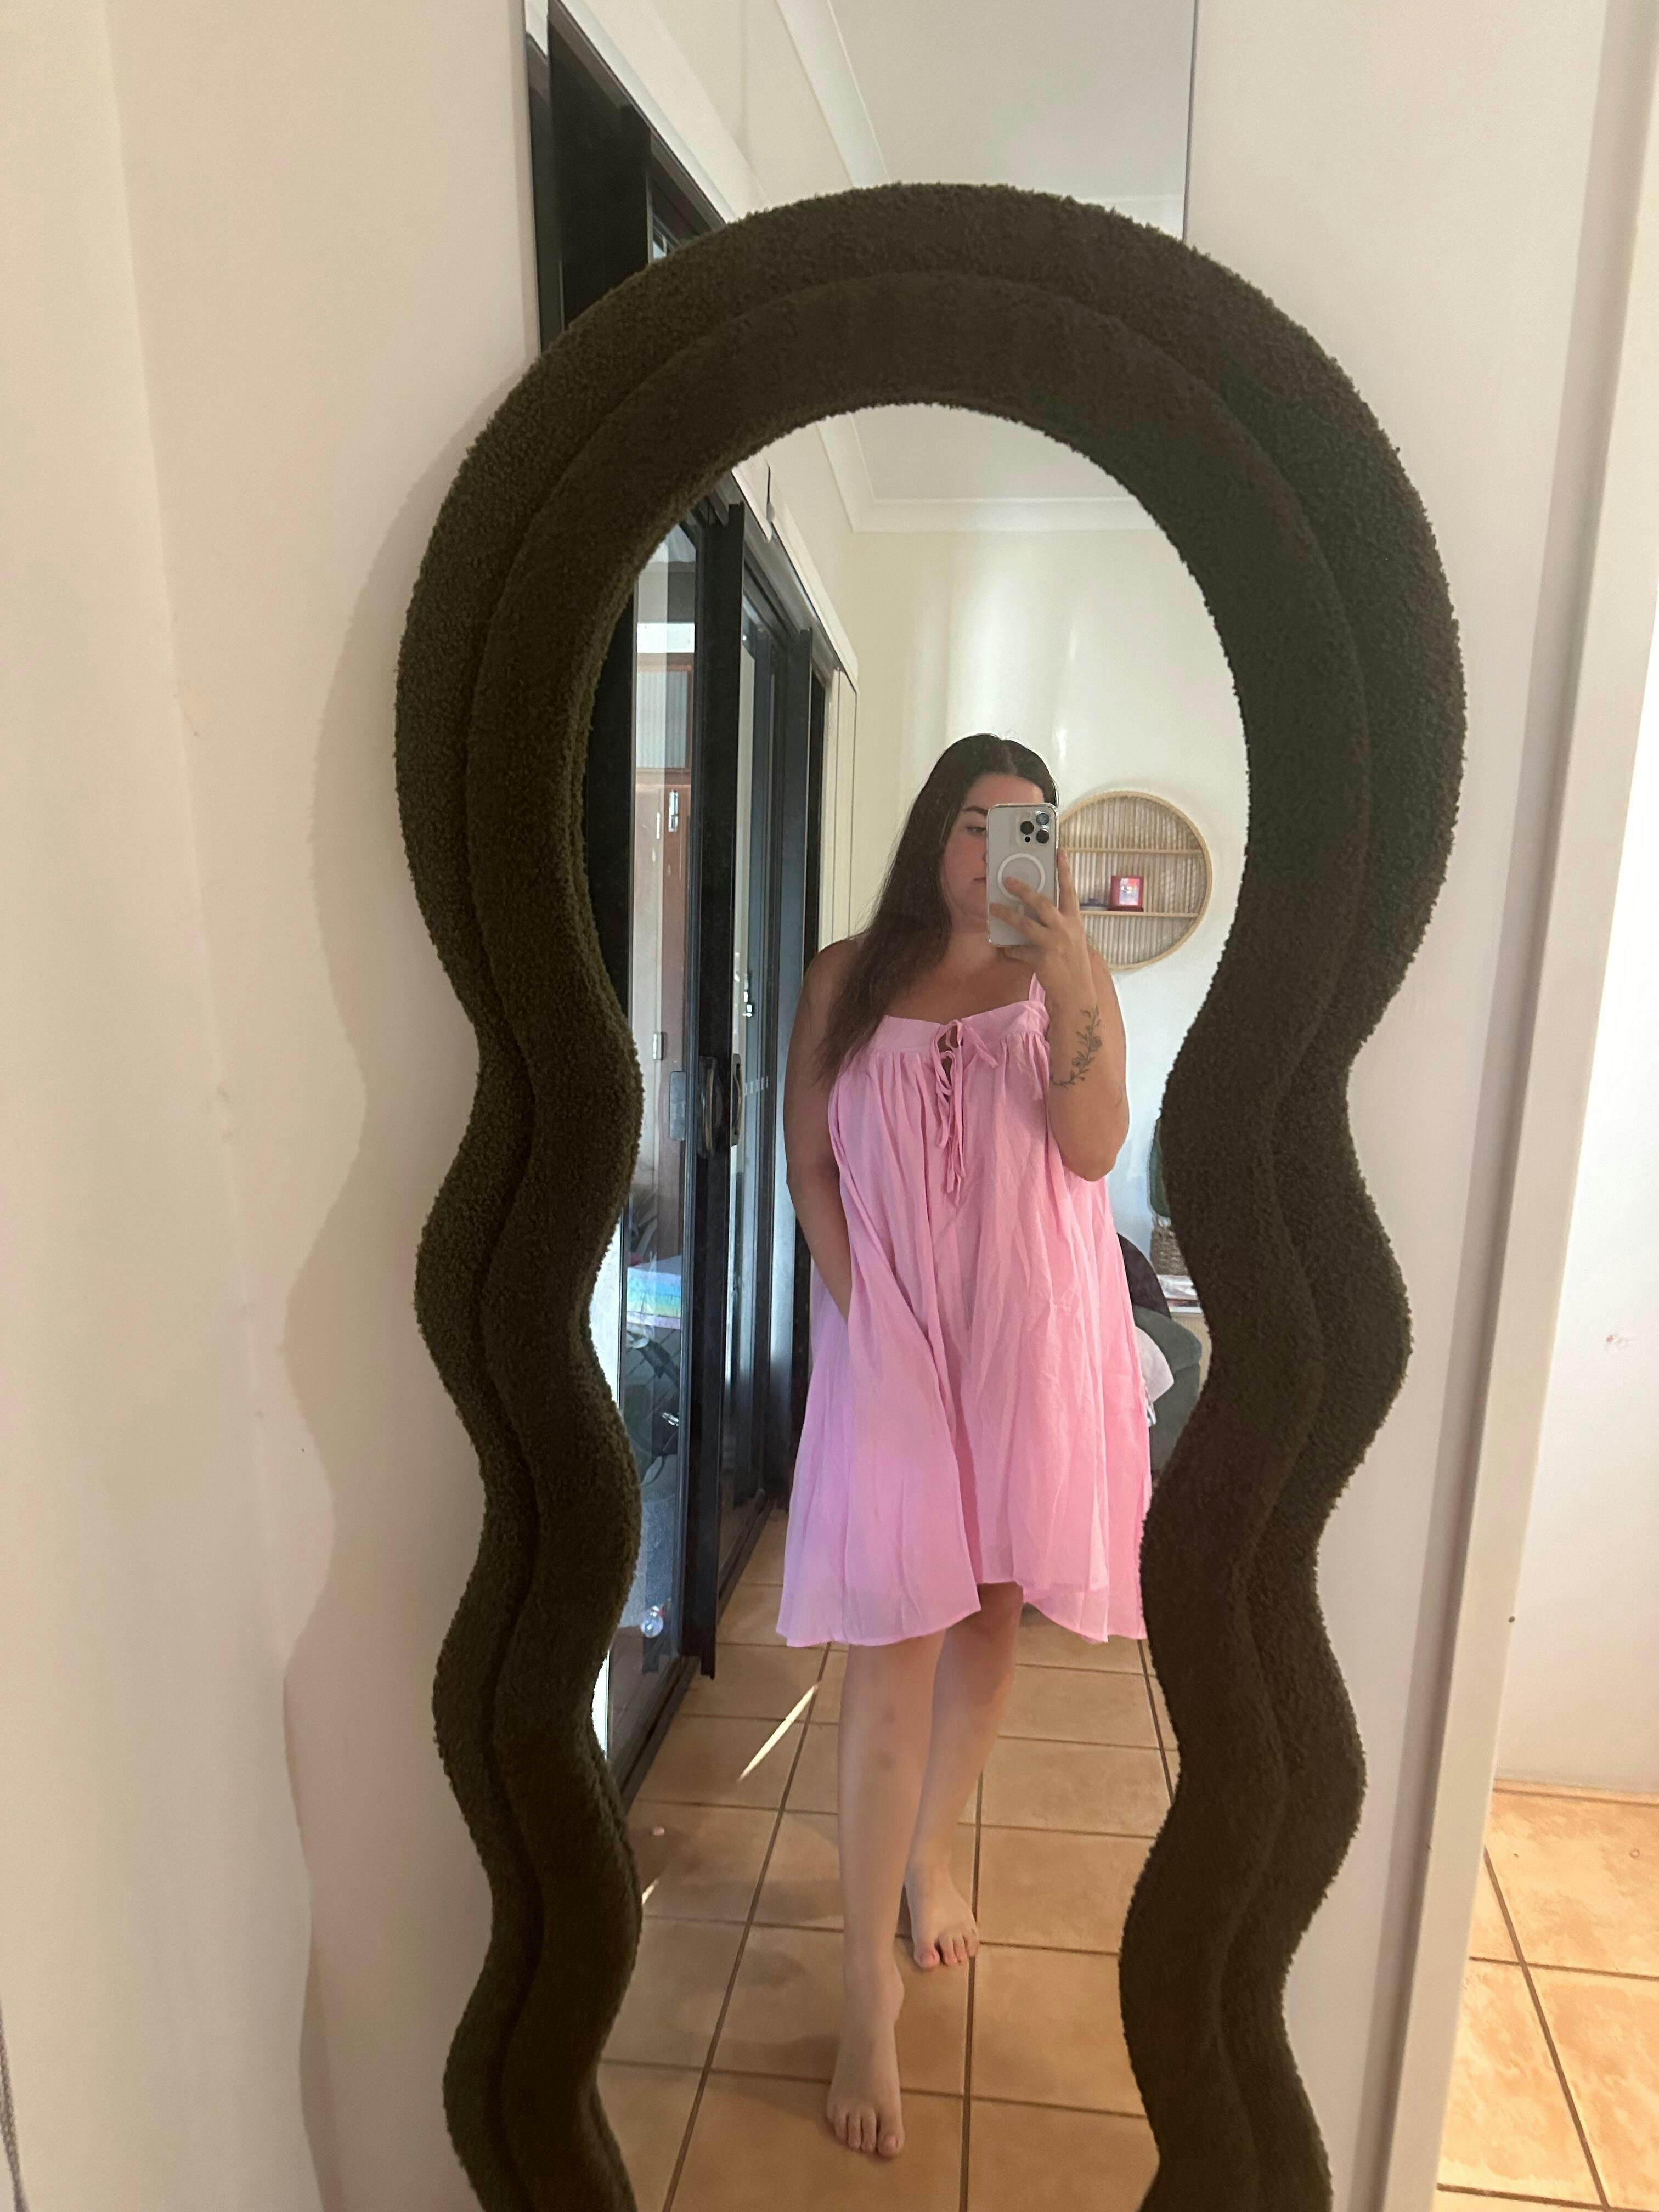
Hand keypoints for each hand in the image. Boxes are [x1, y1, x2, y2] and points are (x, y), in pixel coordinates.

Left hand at [989, 847, 1093, 998]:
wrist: (1077, 994)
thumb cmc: (1074, 965)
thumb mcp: (1072, 940)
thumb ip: (1059, 924)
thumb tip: (1038, 912)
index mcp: (1075, 922)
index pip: (1069, 890)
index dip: (1064, 870)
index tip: (1059, 851)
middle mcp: (1066, 929)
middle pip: (1041, 902)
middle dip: (1023, 889)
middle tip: (1008, 880)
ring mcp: (1054, 943)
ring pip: (1025, 923)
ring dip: (1007, 915)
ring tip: (994, 907)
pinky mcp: (1042, 958)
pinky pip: (1020, 950)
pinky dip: (1012, 948)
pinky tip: (1006, 947)